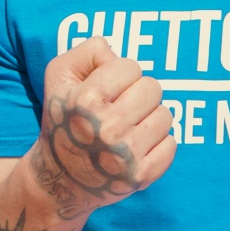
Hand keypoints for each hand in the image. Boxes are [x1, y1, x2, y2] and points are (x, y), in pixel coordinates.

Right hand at [28, 38, 175, 218]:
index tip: (106, 92)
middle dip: (138, 94)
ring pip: (165, 115)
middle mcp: (106, 129)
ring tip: (127, 130)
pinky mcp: (141, 176)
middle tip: (119, 110)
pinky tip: (135, 149)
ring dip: (149, 119)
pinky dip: (157, 144)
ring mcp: (125, 156)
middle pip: (152, 88)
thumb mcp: (59, 76)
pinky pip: (171, 144)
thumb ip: (88, 51)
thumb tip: (116, 53)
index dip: (119, 75)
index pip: (130, 66)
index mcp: (85, 102)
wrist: (58, 179)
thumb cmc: (64, 120)